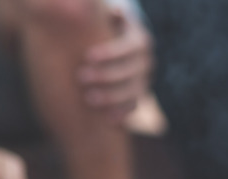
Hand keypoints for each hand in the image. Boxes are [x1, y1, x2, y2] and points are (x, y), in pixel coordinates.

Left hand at [78, 7, 152, 122]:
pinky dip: (122, 112)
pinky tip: (108, 119)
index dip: (110, 52)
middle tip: (81, 77)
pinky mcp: (138, 93)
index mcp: (139, 40)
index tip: (88, 56)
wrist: (119, 42)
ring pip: (134, 91)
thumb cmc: (106, 25)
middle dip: (106, 76)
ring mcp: (144, 79)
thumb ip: (102, 12)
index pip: (129, 47)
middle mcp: (146, 61)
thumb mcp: (107, 16)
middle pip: (131, 71)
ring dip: (112, 97)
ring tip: (88, 99)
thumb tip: (110, 9)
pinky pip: (134, 105)